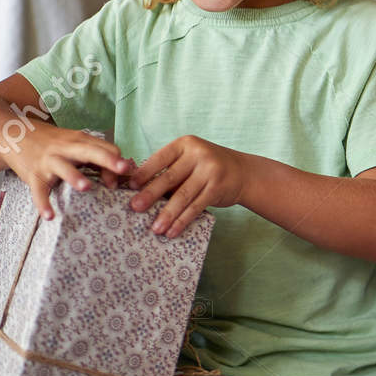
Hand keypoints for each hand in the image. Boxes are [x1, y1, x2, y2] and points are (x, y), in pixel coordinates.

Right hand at [5, 122, 131, 219]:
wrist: (11, 133)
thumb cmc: (51, 143)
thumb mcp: (74, 143)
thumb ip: (97, 154)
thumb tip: (127, 169)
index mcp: (79, 141)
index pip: (105, 148)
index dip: (117, 162)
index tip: (125, 175)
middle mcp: (65, 149)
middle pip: (89, 151)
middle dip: (107, 160)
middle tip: (123, 168)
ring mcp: (48, 161)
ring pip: (63, 167)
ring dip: (75, 176)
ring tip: (86, 187)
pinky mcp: (33, 175)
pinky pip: (39, 191)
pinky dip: (43, 204)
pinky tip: (50, 216)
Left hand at [128, 135, 250, 236]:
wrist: (243, 173)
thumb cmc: (208, 167)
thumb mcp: (190, 160)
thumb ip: (171, 170)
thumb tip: (140, 189)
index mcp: (185, 144)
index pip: (160, 158)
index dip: (144, 173)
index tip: (131, 186)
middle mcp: (198, 155)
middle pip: (170, 178)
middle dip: (151, 194)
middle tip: (135, 207)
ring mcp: (210, 171)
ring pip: (183, 195)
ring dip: (167, 214)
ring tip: (155, 228)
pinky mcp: (218, 188)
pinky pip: (196, 207)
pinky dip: (183, 220)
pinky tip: (172, 231)